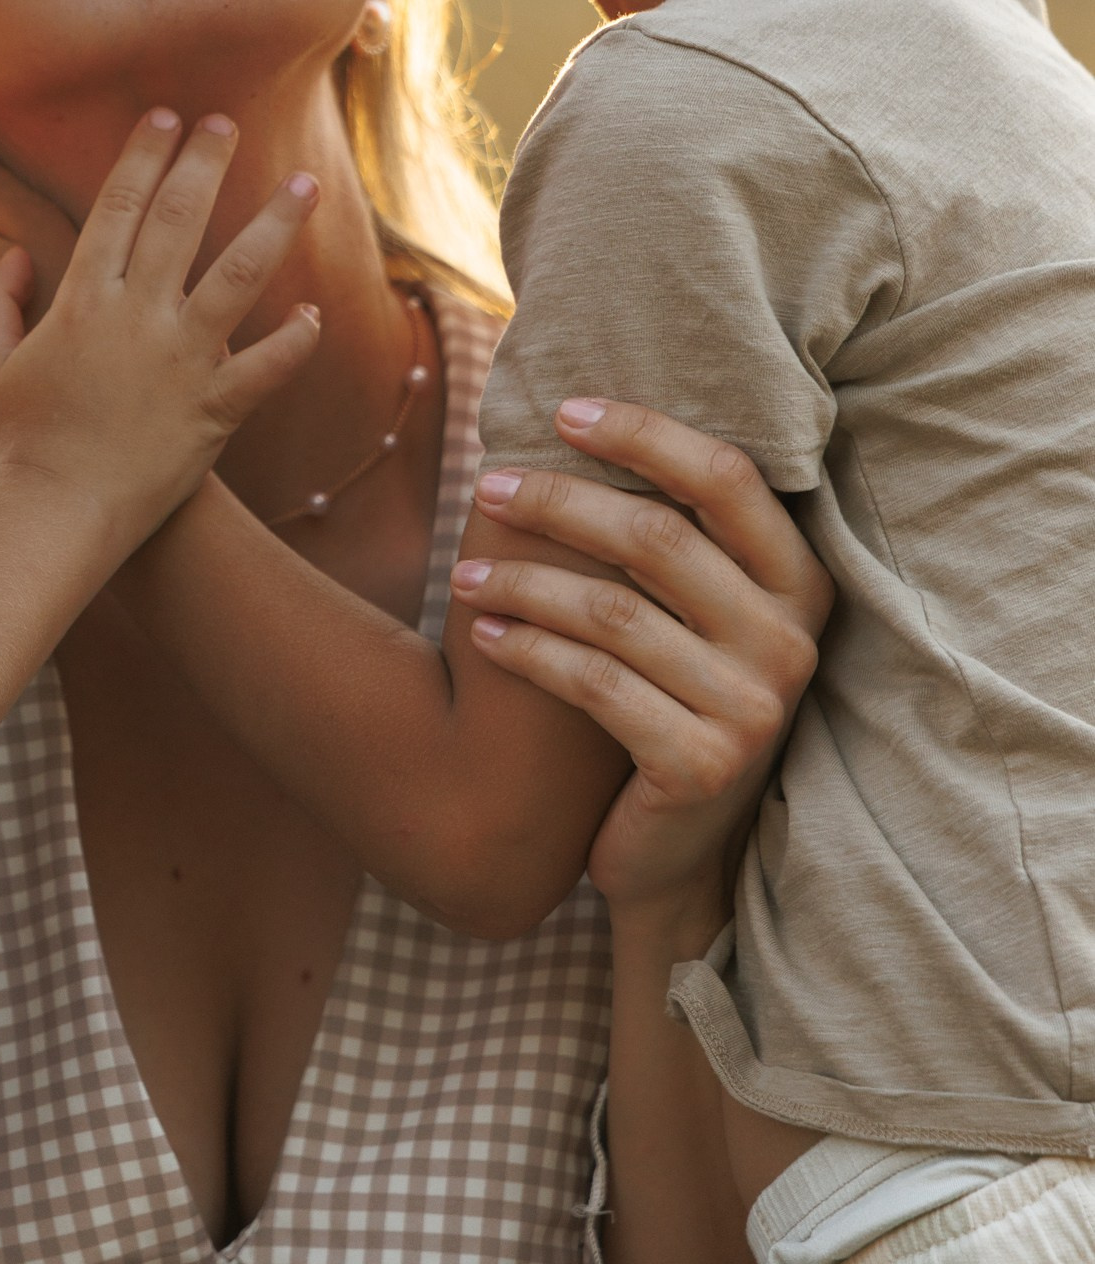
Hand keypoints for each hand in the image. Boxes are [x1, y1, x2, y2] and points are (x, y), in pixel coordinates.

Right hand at [0, 109, 319, 553]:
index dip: (145, 155)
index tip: (166, 116)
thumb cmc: (14, 444)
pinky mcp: (216, 409)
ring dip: (276, 224)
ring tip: (306, 184)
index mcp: (82, 299)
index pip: (119, 205)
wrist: (55, 517)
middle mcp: (138, 317)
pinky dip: (295, 341)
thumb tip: (12, 258)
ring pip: (241, 275)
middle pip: (180, 220)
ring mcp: (183, 360)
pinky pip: (267, 368)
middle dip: (206, 162)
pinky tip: (316, 313)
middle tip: (228, 123)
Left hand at [447, 401, 826, 925]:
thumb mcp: (694, 614)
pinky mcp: (702, 765)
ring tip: (462, 574)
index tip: (560, 411)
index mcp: (800, 581)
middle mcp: (791, 642)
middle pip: (657, 537)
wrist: (682, 852)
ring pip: (612, 612)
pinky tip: (482, 635)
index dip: (642, 433)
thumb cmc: (672, 698)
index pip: (726, 476)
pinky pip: (593, 685)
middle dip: (559, 503)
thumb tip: (572, 415)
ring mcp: (754, 709)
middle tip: (487, 487)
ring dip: (523, 583)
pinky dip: (527, 652)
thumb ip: (670, 534)